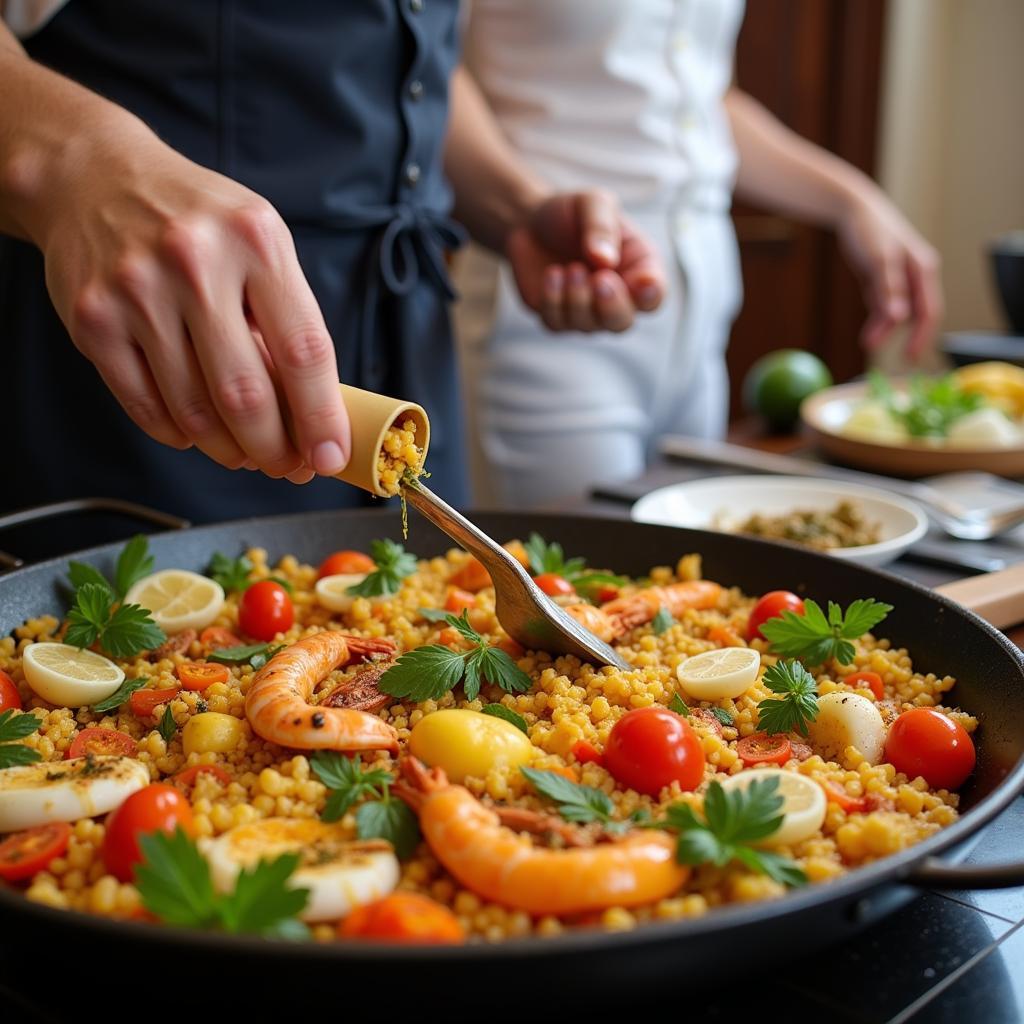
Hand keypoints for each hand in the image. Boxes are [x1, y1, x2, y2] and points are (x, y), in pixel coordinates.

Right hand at [26, 120, 349, 482]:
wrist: (93, 177)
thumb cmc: (199, 225)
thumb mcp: (259, 247)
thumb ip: (286, 322)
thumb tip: (312, 418)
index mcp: (256, 241)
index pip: (304, 351)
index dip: (321, 418)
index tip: (331, 457)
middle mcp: (195, 262)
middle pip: (246, 394)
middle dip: (274, 448)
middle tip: (287, 466)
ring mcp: (137, 290)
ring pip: (195, 411)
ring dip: (228, 449)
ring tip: (245, 452)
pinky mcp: (93, 318)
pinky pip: (147, 407)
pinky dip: (180, 434)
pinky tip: (196, 431)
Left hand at [506, 190, 666, 332]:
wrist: (530, 222)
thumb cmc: (571, 213)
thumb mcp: (592, 203)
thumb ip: (601, 227)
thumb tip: (604, 259)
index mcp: (638, 266)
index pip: (654, 294)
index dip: (650, 294)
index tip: (642, 282)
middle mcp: (617, 295)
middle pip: (622, 322)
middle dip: (612, 306)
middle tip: (599, 279)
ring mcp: (587, 311)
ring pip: (589, 326)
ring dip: (578, 298)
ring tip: (570, 267)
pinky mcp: (557, 317)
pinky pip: (558, 323)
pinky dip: (553, 300)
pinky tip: (552, 275)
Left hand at [836, 185, 942, 357]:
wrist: (854, 210)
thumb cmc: (870, 231)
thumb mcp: (878, 260)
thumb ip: (888, 289)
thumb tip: (898, 317)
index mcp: (922, 269)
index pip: (928, 310)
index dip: (922, 335)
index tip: (913, 357)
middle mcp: (915, 274)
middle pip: (915, 313)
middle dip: (904, 335)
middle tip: (899, 360)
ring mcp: (900, 277)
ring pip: (897, 311)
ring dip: (884, 328)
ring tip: (867, 343)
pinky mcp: (883, 278)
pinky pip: (884, 304)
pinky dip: (877, 318)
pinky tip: (867, 332)